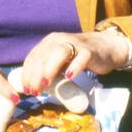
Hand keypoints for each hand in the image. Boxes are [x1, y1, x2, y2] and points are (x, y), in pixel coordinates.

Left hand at [17, 31, 131, 92]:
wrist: (105, 47)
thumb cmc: (78, 57)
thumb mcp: (60, 61)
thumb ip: (48, 70)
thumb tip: (32, 87)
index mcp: (50, 42)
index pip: (33, 56)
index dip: (27, 73)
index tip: (26, 89)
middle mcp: (60, 40)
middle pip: (44, 55)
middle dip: (36, 75)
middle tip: (34, 91)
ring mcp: (76, 44)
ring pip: (59, 53)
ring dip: (49, 69)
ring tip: (45, 84)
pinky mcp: (90, 51)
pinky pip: (82, 57)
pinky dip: (74, 67)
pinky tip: (69, 76)